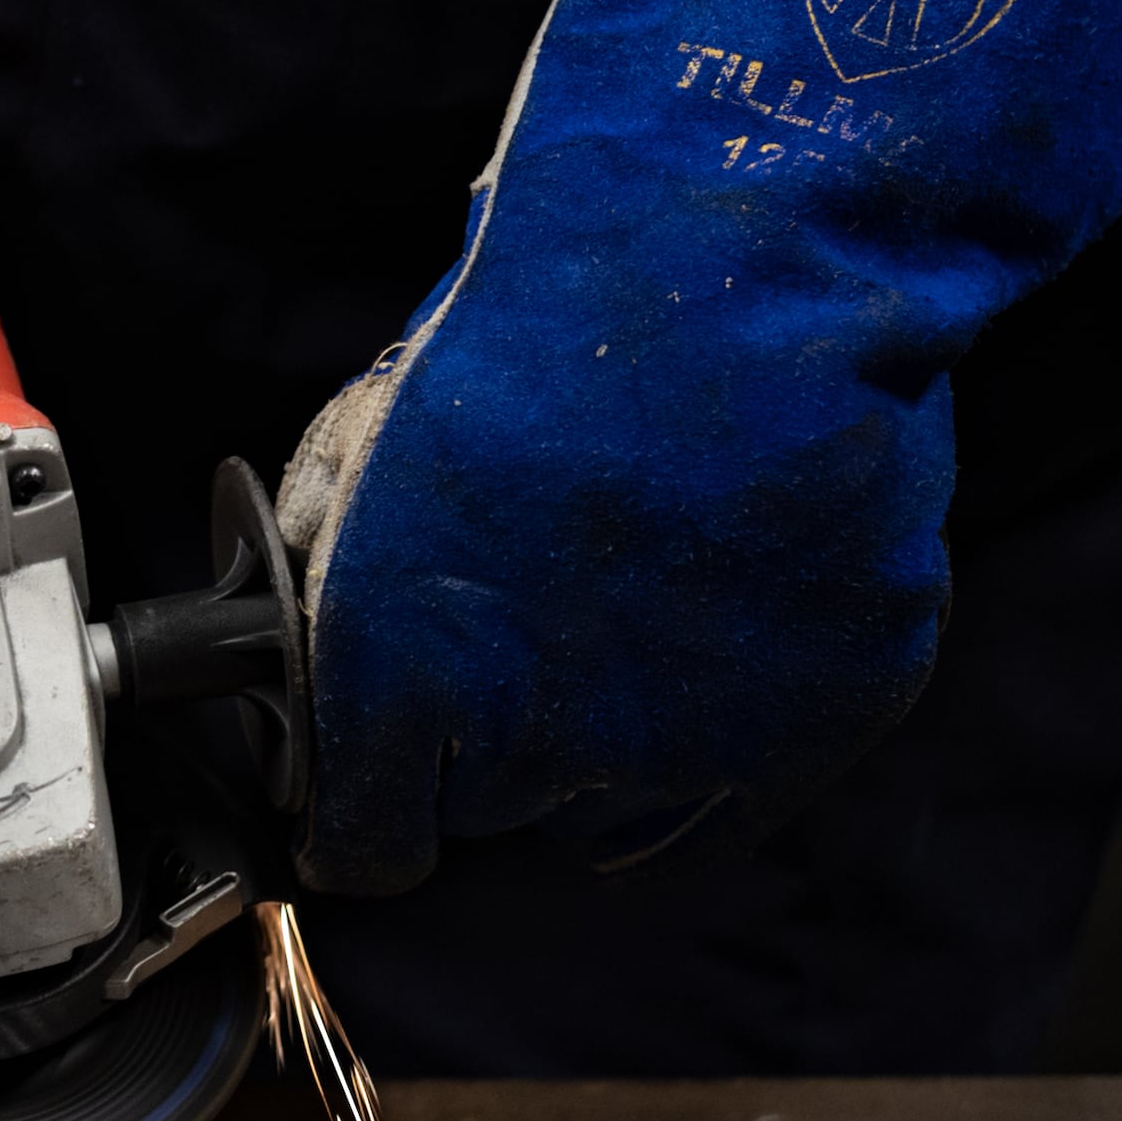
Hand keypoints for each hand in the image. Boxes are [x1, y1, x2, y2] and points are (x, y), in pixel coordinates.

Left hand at [277, 0, 1121, 888]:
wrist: (730, 278)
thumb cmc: (535, 337)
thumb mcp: (365, 453)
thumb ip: (337, 574)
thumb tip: (303, 631)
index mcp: (404, 687)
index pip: (365, 843)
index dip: (365, 809)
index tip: (375, 781)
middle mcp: (541, 749)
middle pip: (493, 816)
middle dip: (486, 749)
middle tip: (513, 641)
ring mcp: (689, 748)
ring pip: (615, 821)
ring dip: (601, 756)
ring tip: (613, 634)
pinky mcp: (818, 724)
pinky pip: (742, 786)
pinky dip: (722, 732)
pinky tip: (707, 635)